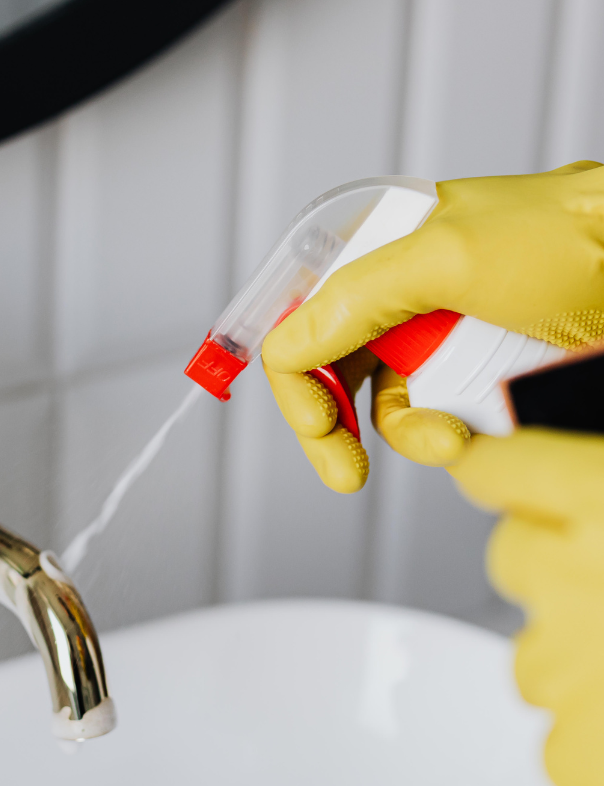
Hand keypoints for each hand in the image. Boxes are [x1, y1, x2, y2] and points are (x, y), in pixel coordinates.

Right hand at [261, 162, 603, 491]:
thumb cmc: (579, 238)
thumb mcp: (453, 258)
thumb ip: (358, 298)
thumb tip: (289, 344)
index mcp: (382, 251)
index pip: (303, 317)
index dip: (297, 373)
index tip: (314, 422)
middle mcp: (403, 296)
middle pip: (332, 370)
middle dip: (335, 425)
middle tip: (343, 468)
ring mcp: (440, 338)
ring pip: (386, 405)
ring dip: (406, 434)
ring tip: (445, 441)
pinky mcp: (475, 374)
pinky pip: (435, 417)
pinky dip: (443, 435)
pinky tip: (466, 436)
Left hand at [450, 429, 603, 785]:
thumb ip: (594, 492)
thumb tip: (572, 490)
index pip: (497, 466)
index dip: (493, 467)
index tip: (478, 463)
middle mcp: (575, 577)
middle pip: (512, 559)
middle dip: (556, 568)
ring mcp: (573, 671)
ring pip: (530, 657)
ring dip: (581, 661)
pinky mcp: (583, 760)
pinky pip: (556, 747)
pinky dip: (593, 746)